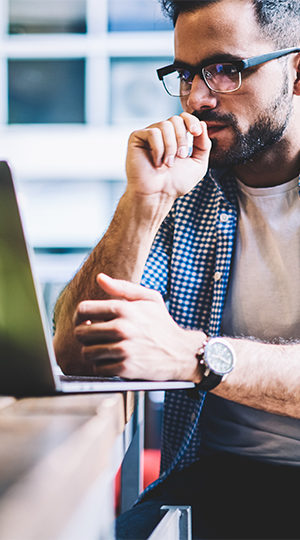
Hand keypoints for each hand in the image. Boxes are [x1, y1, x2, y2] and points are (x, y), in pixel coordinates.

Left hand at [73, 273, 204, 380]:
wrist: (182, 352)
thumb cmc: (163, 324)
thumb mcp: (149, 299)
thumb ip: (123, 287)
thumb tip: (100, 278)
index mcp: (124, 308)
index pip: (83, 310)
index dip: (80, 316)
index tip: (86, 321)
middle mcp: (122, 328)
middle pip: (81, 332)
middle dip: (85, 335)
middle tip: (94, 337)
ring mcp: (123, 349)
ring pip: (87, 352)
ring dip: (93, 352)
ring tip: (103, 349)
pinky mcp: (126, 368)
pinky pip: (98, 368)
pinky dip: (103, 366)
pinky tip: (113, 360)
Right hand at [125, 113, 210, 200]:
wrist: (158, 195)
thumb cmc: (176, 183)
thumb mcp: (198, 164)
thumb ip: (204, 145)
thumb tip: (203, 123)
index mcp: (175, 137)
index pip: (183, 118)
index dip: (192, 121)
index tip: (196, 133)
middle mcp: (161, 134)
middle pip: (175, 119)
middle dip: (182, 138)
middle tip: (181, 157)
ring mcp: (148, 135)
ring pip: (165, 125)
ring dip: (171, 146)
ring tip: (168, 163)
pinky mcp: (136, 138)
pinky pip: (152, 133)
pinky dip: (158, 149)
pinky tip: (156, 162)